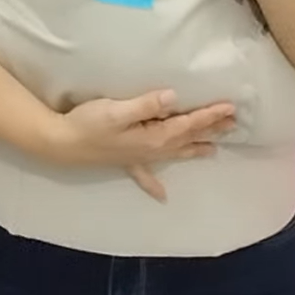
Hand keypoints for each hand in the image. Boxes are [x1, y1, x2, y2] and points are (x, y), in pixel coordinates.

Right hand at [47, 89, 235, 200]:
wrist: (61, 144)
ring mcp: (138, 157)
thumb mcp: (117, 110)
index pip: (188, 124)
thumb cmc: (88, 124)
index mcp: (153, 136)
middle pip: (187, 139)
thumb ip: (146, 105)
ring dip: (194, 150)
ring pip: (174, 154)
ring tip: (213, 150)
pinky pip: (144, 176)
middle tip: (234, 125)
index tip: (230, 107)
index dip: (209, 115)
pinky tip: (162, 196)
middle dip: (210, 131)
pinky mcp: (124, 161)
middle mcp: (151, 150)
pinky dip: (154, 185)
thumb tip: (174, 98)